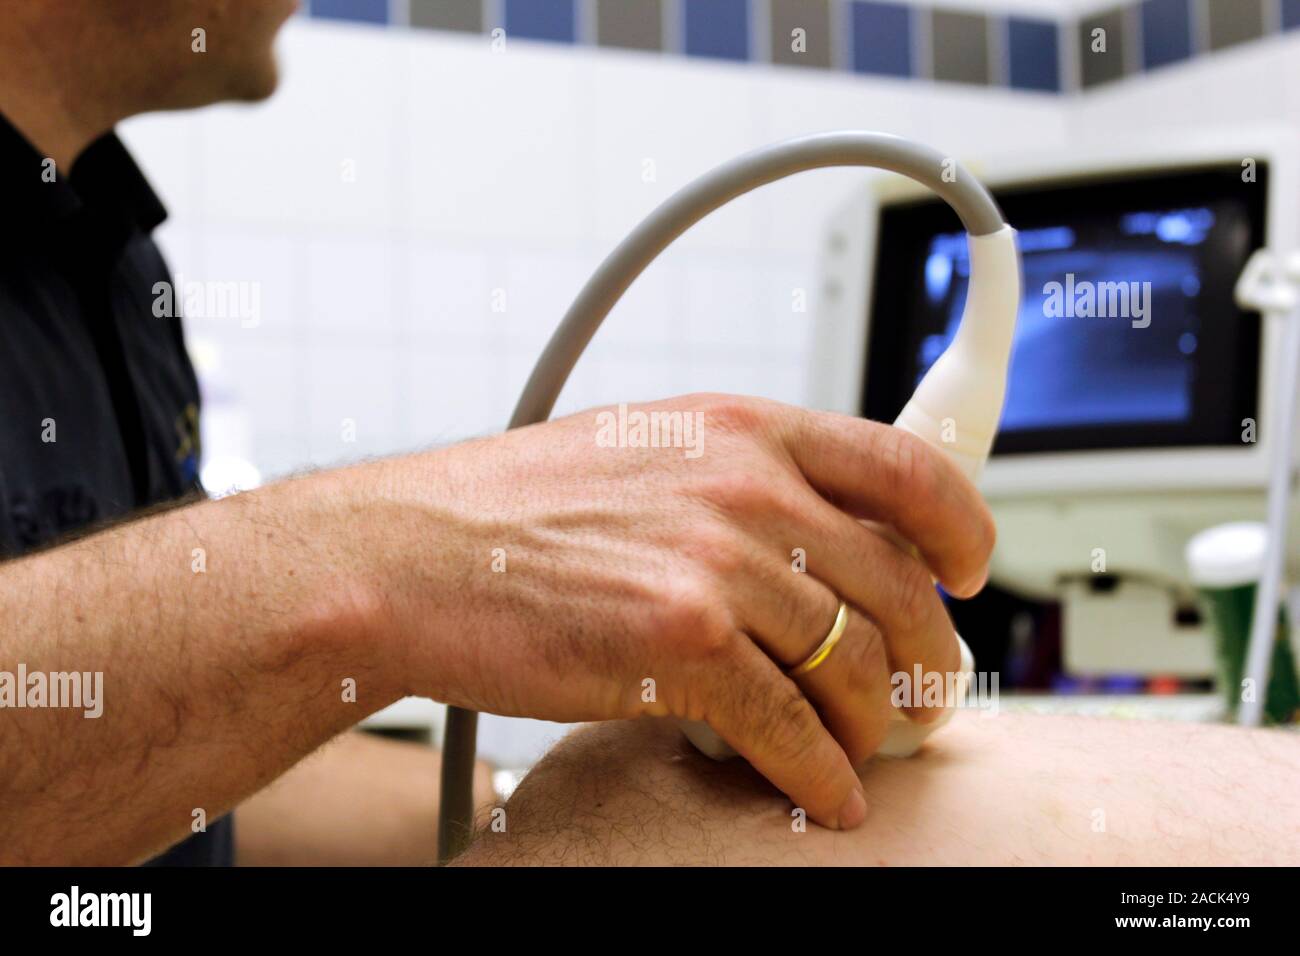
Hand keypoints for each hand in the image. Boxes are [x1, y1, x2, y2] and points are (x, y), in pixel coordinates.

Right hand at [351, 393, 994, 830]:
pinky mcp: (682, 645)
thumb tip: (819, 538)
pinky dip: (821, 772)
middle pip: (897, 586)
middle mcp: (744, 485)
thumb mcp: (647, 451)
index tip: (971, 570)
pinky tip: (821, 791)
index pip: (905, 467)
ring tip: (864, 748)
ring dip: (872, 725)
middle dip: (928, 658)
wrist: (411, 555)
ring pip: (853, 665)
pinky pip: (792, 726)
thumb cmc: (514, 509)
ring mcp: (717, 564)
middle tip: (926, 696)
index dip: (961, 528)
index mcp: (742, 428)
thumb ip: (742, 479)